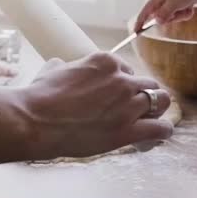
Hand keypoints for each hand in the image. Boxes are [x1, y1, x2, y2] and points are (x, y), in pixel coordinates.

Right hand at [18, 53, 172, 159]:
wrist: (34, 121)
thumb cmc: (39, 97)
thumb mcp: (52, 70)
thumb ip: (64, 66)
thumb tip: (59, 65)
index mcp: (105, 61)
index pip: (128, 69)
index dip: (123, 84)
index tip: (116, 97)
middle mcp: (121, 79)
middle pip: (148, 84)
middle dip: (141, 96)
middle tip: (131, 110)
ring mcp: (127, 104)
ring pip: (162, 101)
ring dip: (156, 110)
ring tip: (147, 120)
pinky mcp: (128, 130)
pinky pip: (161, 128)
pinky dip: (161, 132)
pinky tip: (153, 136)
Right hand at [134, 0, 196, 30]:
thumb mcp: (173, 4)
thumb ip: (164, 14)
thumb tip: (157, 21)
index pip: (145, 12)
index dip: (140, 22)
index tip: (135, 32)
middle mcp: (163, 0)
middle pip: (161, 17)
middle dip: (170, 18)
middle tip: (176, 11)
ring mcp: (172, 2)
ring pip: (173, 17)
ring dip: (180, 15)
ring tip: (186, 6)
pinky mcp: (180, 4)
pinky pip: (181, 15)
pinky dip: (186, 12)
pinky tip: (190, 5)